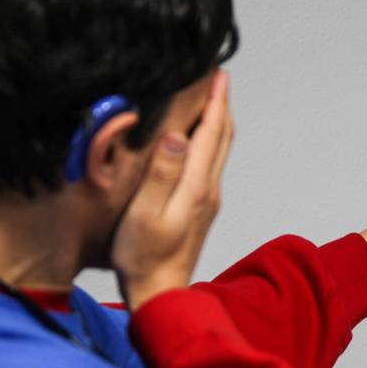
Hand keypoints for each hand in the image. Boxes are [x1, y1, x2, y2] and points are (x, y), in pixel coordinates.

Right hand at [111, 69, 233, 310]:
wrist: (160, 293)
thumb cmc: (144, 256)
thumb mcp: (146, 213)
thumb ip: (162, 173)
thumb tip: (179, 135)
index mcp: (196, 185)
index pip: (211, 133)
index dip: (216, 101)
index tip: (218, 74)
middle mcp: (208, 190)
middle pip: (222, 138)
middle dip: (221, 105)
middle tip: (217, 78)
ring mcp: (208, 200)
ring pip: (219, 152)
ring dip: (218, 123)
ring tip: (212, 101)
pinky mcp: (201, 210)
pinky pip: (211, 165)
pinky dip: (210, 142)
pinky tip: (198, 141)